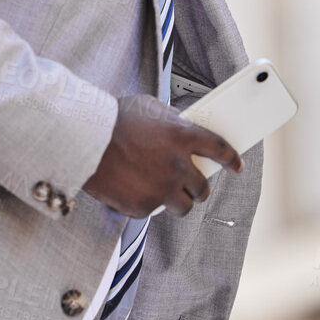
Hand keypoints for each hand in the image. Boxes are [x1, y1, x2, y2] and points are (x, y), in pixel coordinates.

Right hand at [82, 94, 243, 217]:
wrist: (82, 140)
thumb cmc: (112, 120)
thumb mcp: (148, 108)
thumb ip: (170, 121)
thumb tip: (182, 127)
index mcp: (183, 137)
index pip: (220, 150)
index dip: (232, 160)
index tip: (236, 166)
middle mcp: (178, 165)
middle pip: (203, 187)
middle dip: (199, 188)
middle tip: (190, 185)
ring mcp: (162, 189)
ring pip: (184, 207)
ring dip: (178, 201)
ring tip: (165, 193)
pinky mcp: (143, 207)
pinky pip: (153, 211)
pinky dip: (146, 203)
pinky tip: (134, 191)